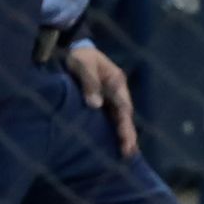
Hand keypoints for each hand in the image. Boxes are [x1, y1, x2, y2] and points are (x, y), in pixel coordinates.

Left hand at [66, 43, 138, 157]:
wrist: (74, 48)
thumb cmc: (80, 56)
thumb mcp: (83, 65)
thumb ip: (89, 83)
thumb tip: (94, 105)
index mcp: (116, 81)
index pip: (123, 106)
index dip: (124, 123)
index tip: (125, 137)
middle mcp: (117, 91)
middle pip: (124, 115)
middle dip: (127, 134)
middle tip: (129, 152)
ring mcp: (110, 97)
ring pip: (119, 119)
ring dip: (123, 135)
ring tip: (127, 154)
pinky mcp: (102, 101)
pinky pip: (110, 118)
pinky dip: (114, 131)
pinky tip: (115, 144)